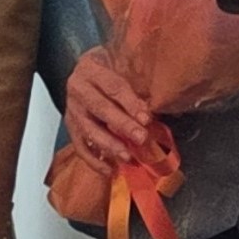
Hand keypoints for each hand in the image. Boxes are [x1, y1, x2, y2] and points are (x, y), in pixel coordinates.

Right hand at [65, 47, 153, 172]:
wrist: (87, 72)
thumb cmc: (112, 69)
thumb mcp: (124, 67)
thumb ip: (140, 85)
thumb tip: (167, 108)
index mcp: (91, 68)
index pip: (113, 87)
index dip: (130, 103)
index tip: (147, 118)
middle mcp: (77, 88)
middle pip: (100, 109)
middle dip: (122, 125)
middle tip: (141, 139)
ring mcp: (71, 109)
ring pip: (88, 130)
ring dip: (109, 145)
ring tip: (127, 157)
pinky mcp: (70, 127)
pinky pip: (80, 147)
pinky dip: (95, 161)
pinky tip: (110, 171)